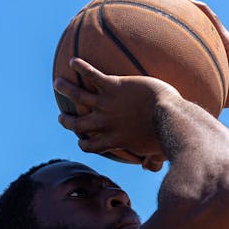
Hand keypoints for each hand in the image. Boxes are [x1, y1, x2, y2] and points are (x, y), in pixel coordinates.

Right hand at [54, 59, 177, 168]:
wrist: (170, 117)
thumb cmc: (167, 136)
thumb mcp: (156, 153)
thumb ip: (150, 160)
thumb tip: (149, 167)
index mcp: (114, 140)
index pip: (90, 146)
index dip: (83, 143)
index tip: (81, 138)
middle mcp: (105, 124)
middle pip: (77, 124)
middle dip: (66, 121)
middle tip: (61, 116)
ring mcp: (107, 104)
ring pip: (78, 97)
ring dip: (65, 89)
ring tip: (58, 83)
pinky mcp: (114, 86)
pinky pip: (92, 75)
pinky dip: (81, 67)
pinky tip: (74, 61)